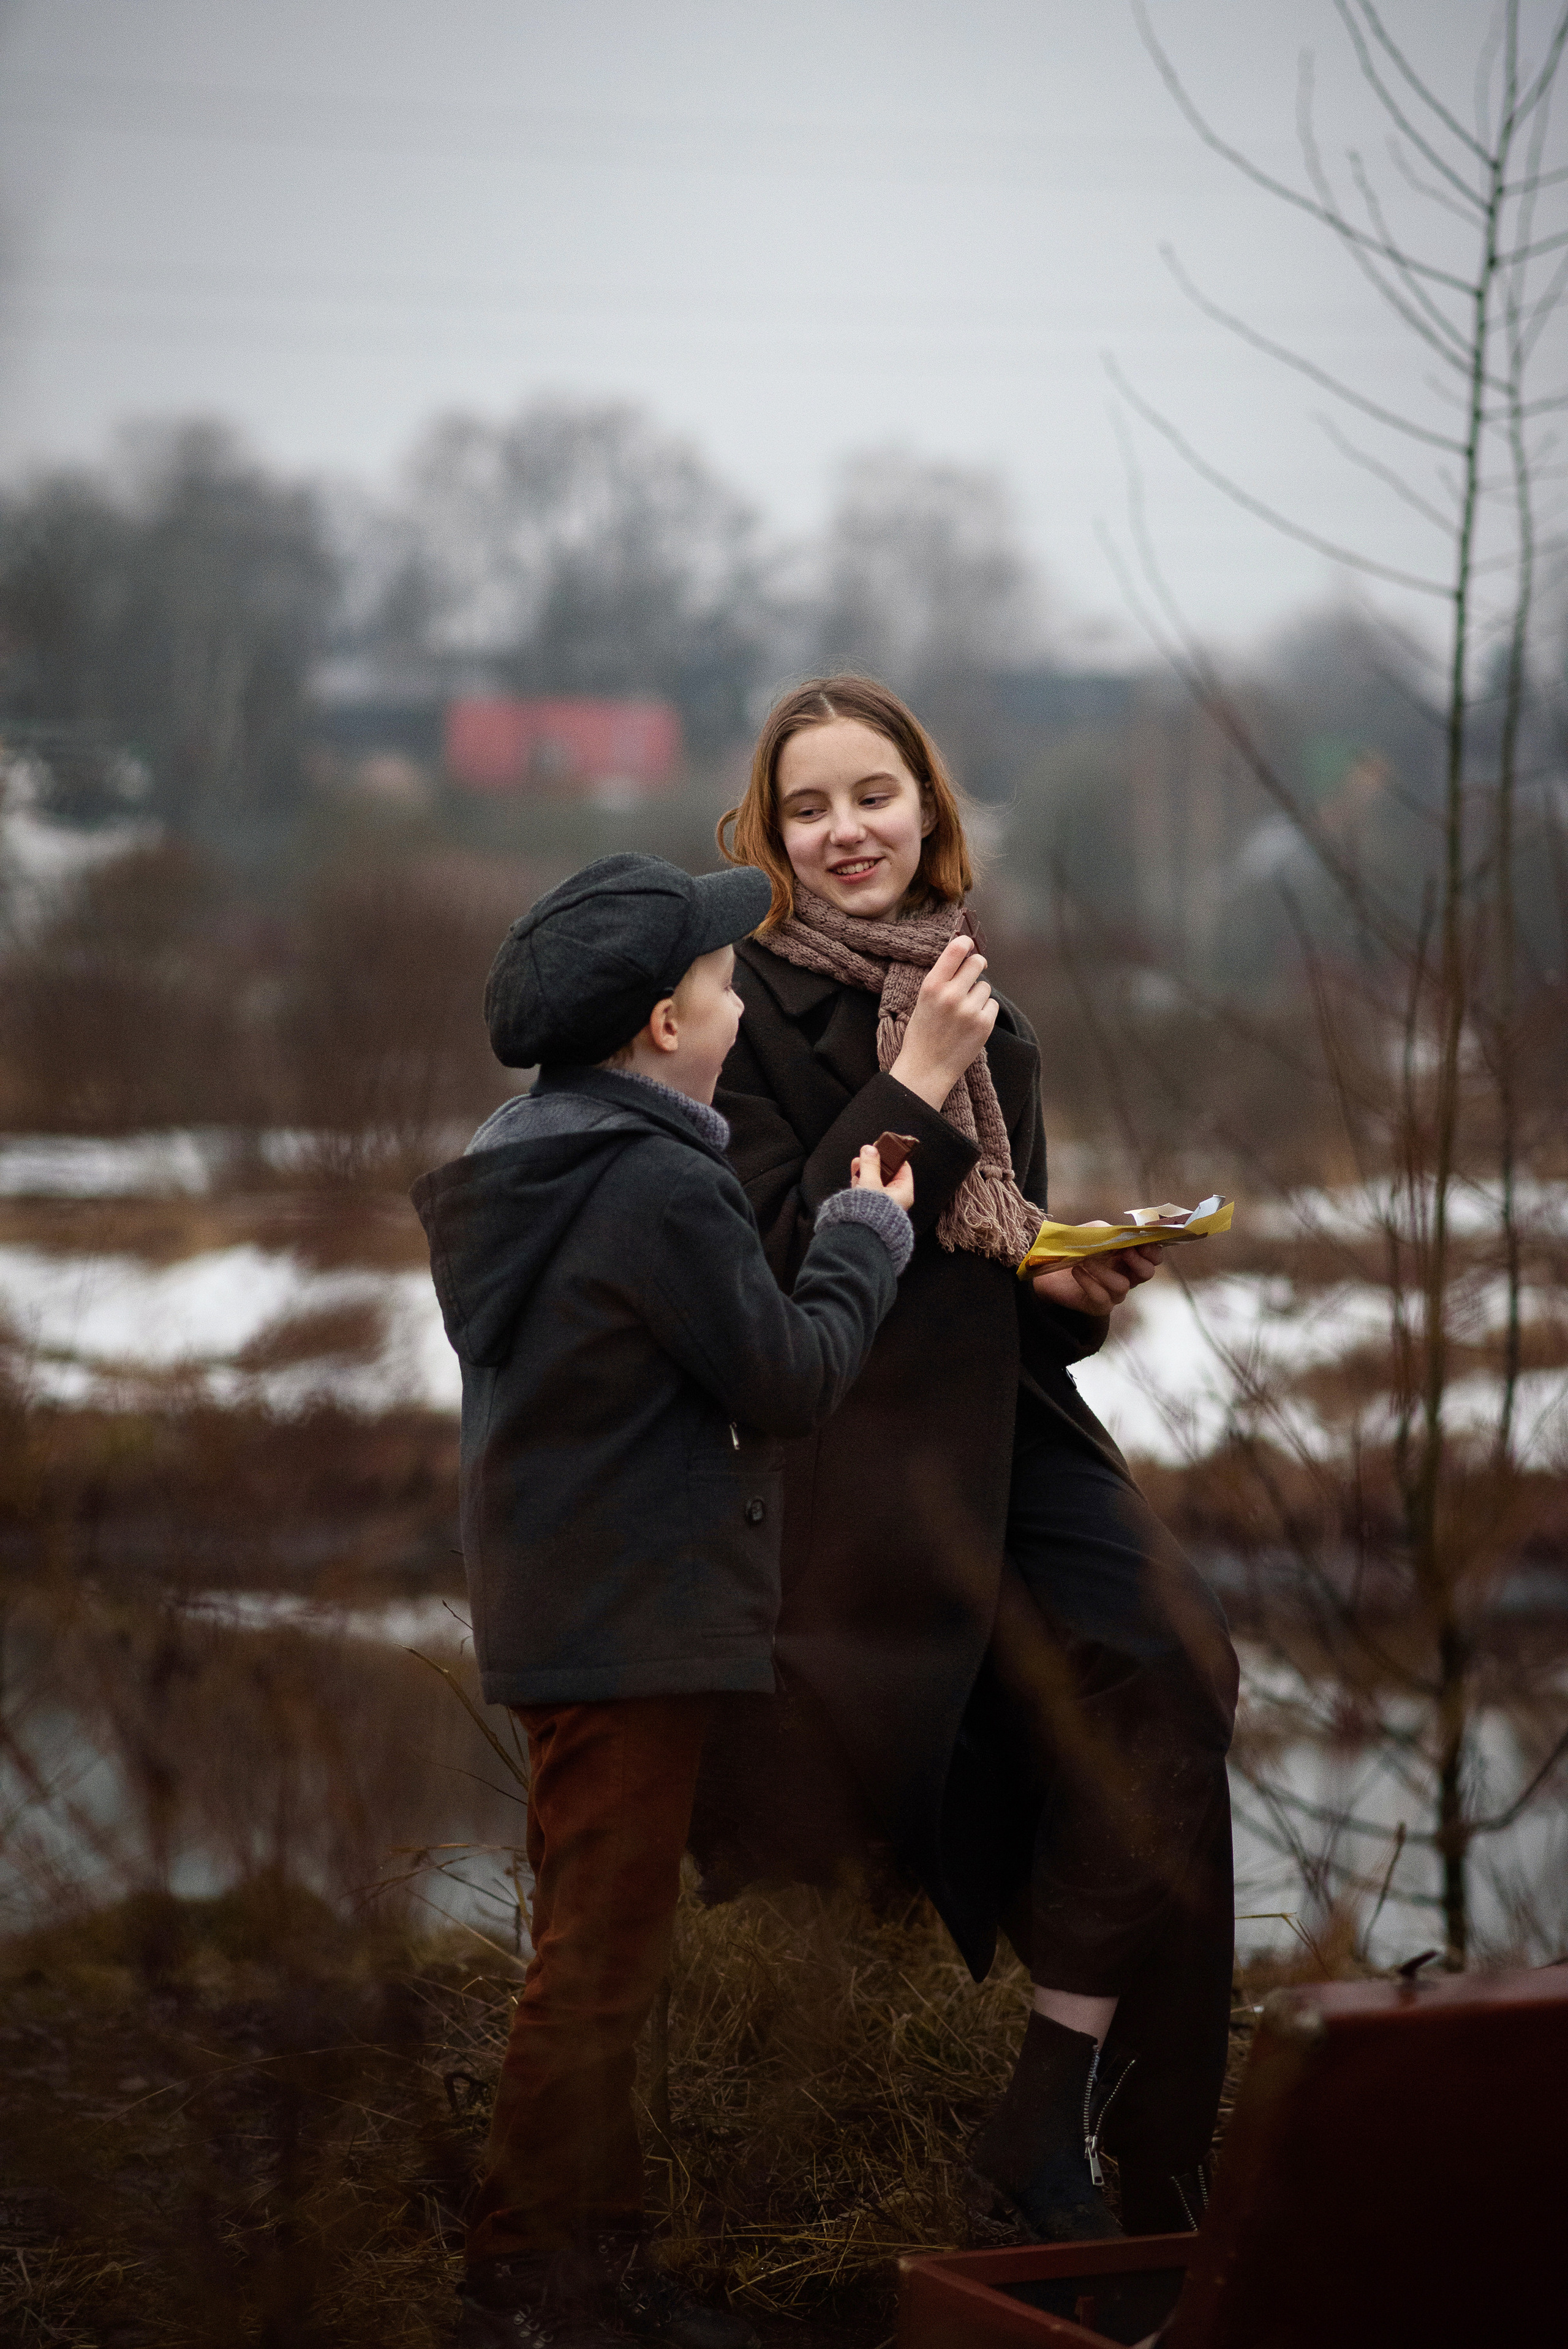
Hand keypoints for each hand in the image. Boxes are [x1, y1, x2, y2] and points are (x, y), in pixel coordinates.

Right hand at [851, 1140, 915, 1213]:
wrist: (859, 1235)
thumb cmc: (871, 1214)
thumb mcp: (870, 1183)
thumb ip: (870, 1165)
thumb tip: (870, 1150)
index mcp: (903, 1193)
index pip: (903, 1169)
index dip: (893, 1157)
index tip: (884, 1147)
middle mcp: (895, 1200)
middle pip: (888, 1175)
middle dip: (877, 1163)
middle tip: (869, 1152)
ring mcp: (882, 1205)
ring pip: (876, 1182)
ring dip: (867, 1170)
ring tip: (859, 1160)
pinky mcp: (871, 1209)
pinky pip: (868, 1191)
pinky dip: (862, 1181)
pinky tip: (855, 1172)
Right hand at [888, 935, 998, 1110]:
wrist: (926, 1069)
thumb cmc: (923, 1033)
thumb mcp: (923, 1000)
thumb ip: (942, 979)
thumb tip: (966, 953)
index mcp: (931, 986)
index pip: (956, 950)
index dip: (966, 943)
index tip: (968, 944)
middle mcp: (951, 995)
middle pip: (977, 963)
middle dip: (976, 966)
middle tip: (971, 975)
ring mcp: (969, 1010)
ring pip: (985, 986)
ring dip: (978, 994)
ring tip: (963, 1011)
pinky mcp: (984, 1025)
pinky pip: (992, 1005)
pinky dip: (984, 1011)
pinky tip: (970, 1024)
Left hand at [1031, 1244, 1162, 1316]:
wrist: (1047, 1266)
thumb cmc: (1074, 1248)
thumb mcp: (1095, 1232)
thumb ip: (1113, 1233)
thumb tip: (1127, 1236)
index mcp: (1128, 1258)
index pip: (1152, 1258)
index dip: (1152, 1251)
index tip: (1140, 1243)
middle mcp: (1125, 1277)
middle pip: (1146, 1274)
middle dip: (1138, 1262)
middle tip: (1123, 1252)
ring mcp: (1113, 1294)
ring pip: (1122, 1286)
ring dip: (1105, 1270)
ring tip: (1086, 1260)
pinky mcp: (1099, 1306)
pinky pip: (1102, 1297)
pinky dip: (1089, 1282)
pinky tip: (1077, 1271)